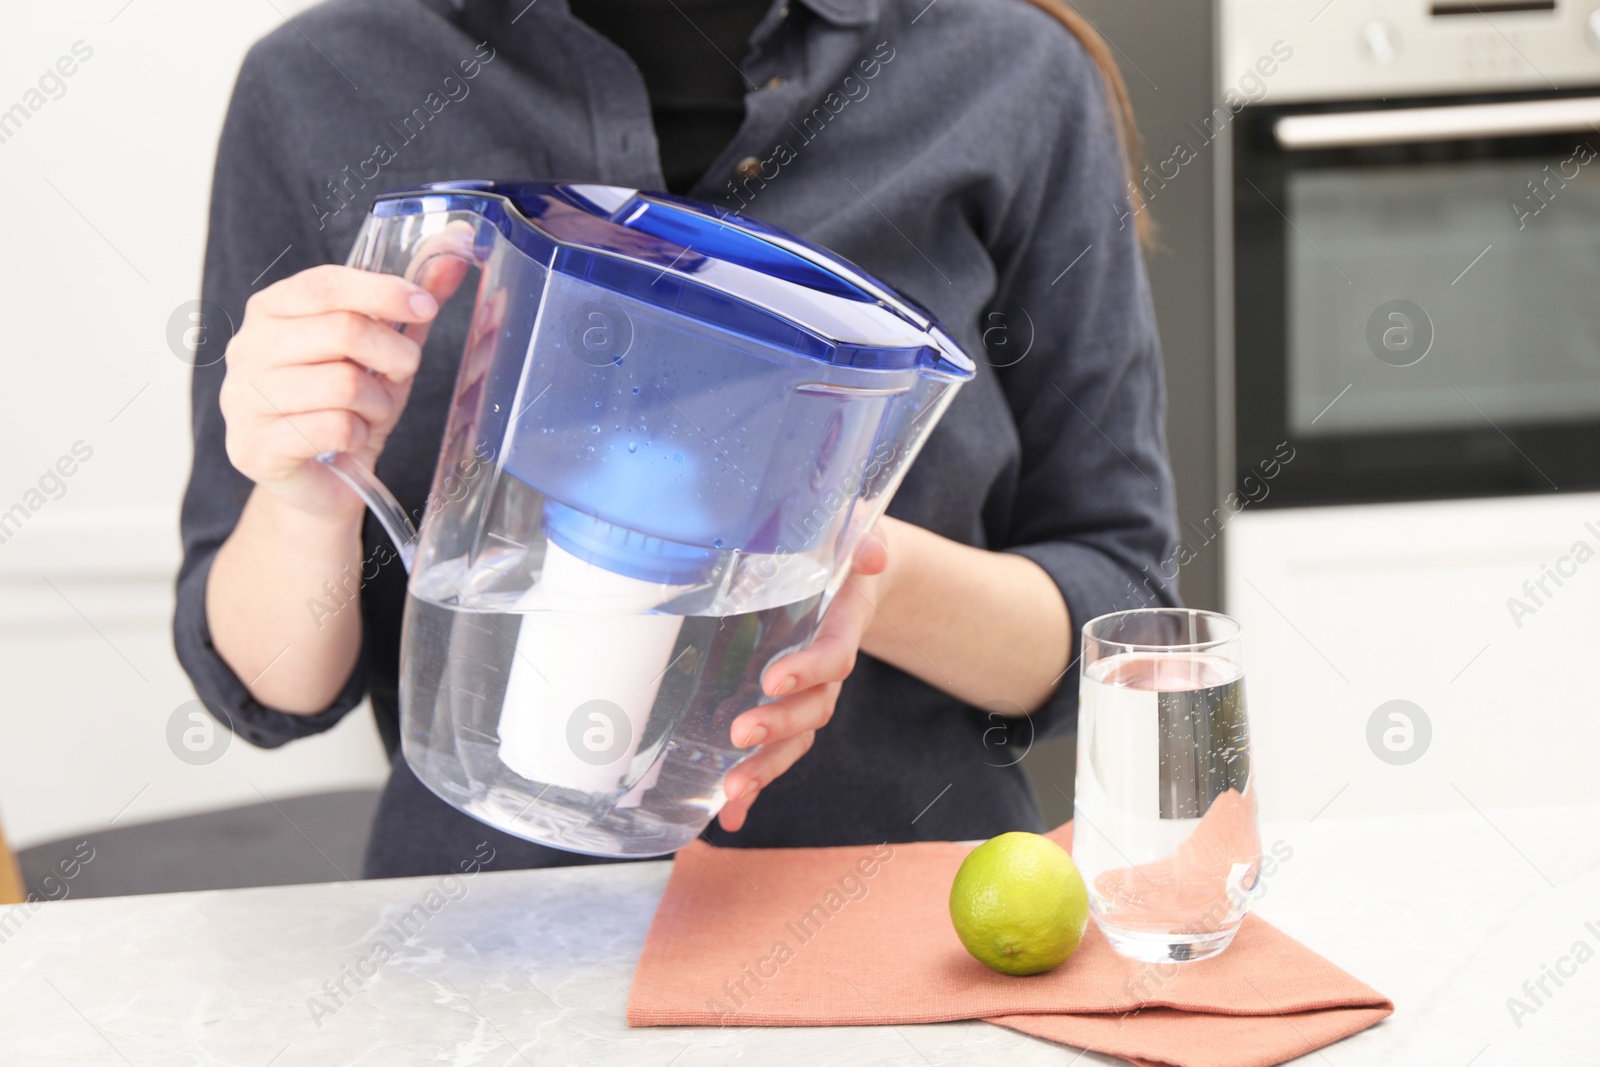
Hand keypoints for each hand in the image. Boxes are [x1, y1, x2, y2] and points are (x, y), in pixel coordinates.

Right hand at [218, 228, 474, 523]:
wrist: (320, 481)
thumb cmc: (347, 408)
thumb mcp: (383, 351)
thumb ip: (410, 301)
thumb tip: (456, 248)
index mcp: (271, 311)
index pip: (325, 283)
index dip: (383, 291)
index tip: (424, 306)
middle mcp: (247, 349)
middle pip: (342, 331)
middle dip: (393, 356)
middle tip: (400, 374)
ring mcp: (242, 399)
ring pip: (343, 384)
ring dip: (378, 403)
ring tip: (372, 412)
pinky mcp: (253, 447)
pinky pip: (334, 428)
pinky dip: (360, 435)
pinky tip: (352, 439)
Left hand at [717, 525, 892, 832]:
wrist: (859, 573)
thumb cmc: (845, 552)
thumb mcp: (858, 534)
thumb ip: (865, 543)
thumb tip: (871, 554)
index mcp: (841, 626)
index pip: (833, 655)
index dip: (810, 669)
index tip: (774, 679)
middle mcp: (827, 670)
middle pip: (813, 710)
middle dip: (779, 727)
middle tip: (741, 734)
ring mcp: (808, 694)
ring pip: (794, 740)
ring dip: (765, 769)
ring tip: (732, 793)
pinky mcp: (786, 707)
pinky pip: (773, 751)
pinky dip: (754, 787)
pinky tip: (727, 817)